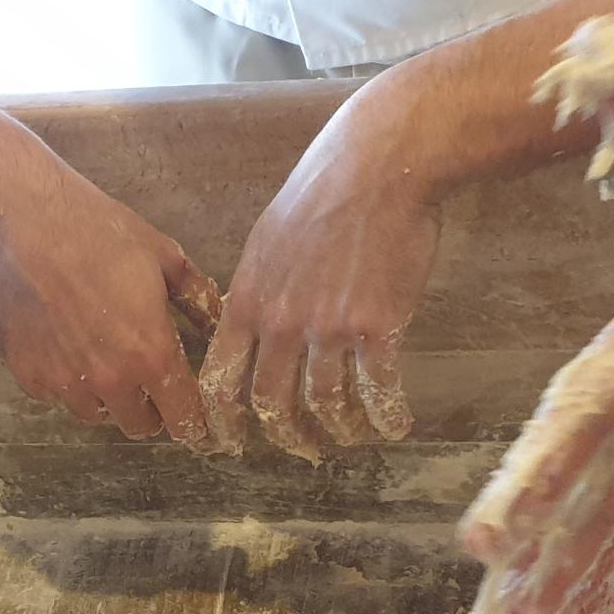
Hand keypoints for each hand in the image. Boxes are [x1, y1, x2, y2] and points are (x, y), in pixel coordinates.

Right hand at [0, 159, 221, 447]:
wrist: (22, 220)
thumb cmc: (97, 230)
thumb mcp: (162, 255)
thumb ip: (195, 296)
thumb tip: (216, 321)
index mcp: (151, 353)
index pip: (183, 417)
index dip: (192, 423)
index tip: (192, 421)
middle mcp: (110, 379)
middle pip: (138, 426)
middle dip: (149, 411)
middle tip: (146, 384)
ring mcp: (64, 381)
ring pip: (94, 414)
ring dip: (104, 398)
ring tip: (101, 361)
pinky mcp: (27, 374)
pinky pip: (53, 395)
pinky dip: (63, 382)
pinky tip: (62, 347)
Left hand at [203, 83, 433, 457]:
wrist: (381, 164)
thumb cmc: (325, 192)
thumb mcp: (268, 239)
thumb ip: (258, 290)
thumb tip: (253, 325)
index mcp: (248, 300)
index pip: (220, 378)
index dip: (221, 420)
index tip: (226, 443)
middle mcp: (281, 322)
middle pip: (271, 404)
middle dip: (286, 436)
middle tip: (302, 449)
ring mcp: (329, 328)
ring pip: (326, 405)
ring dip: (340, 430)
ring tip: (352, 435)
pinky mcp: (377, 329)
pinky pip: (378, 391)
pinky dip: (386, 416)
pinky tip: (394, 424)